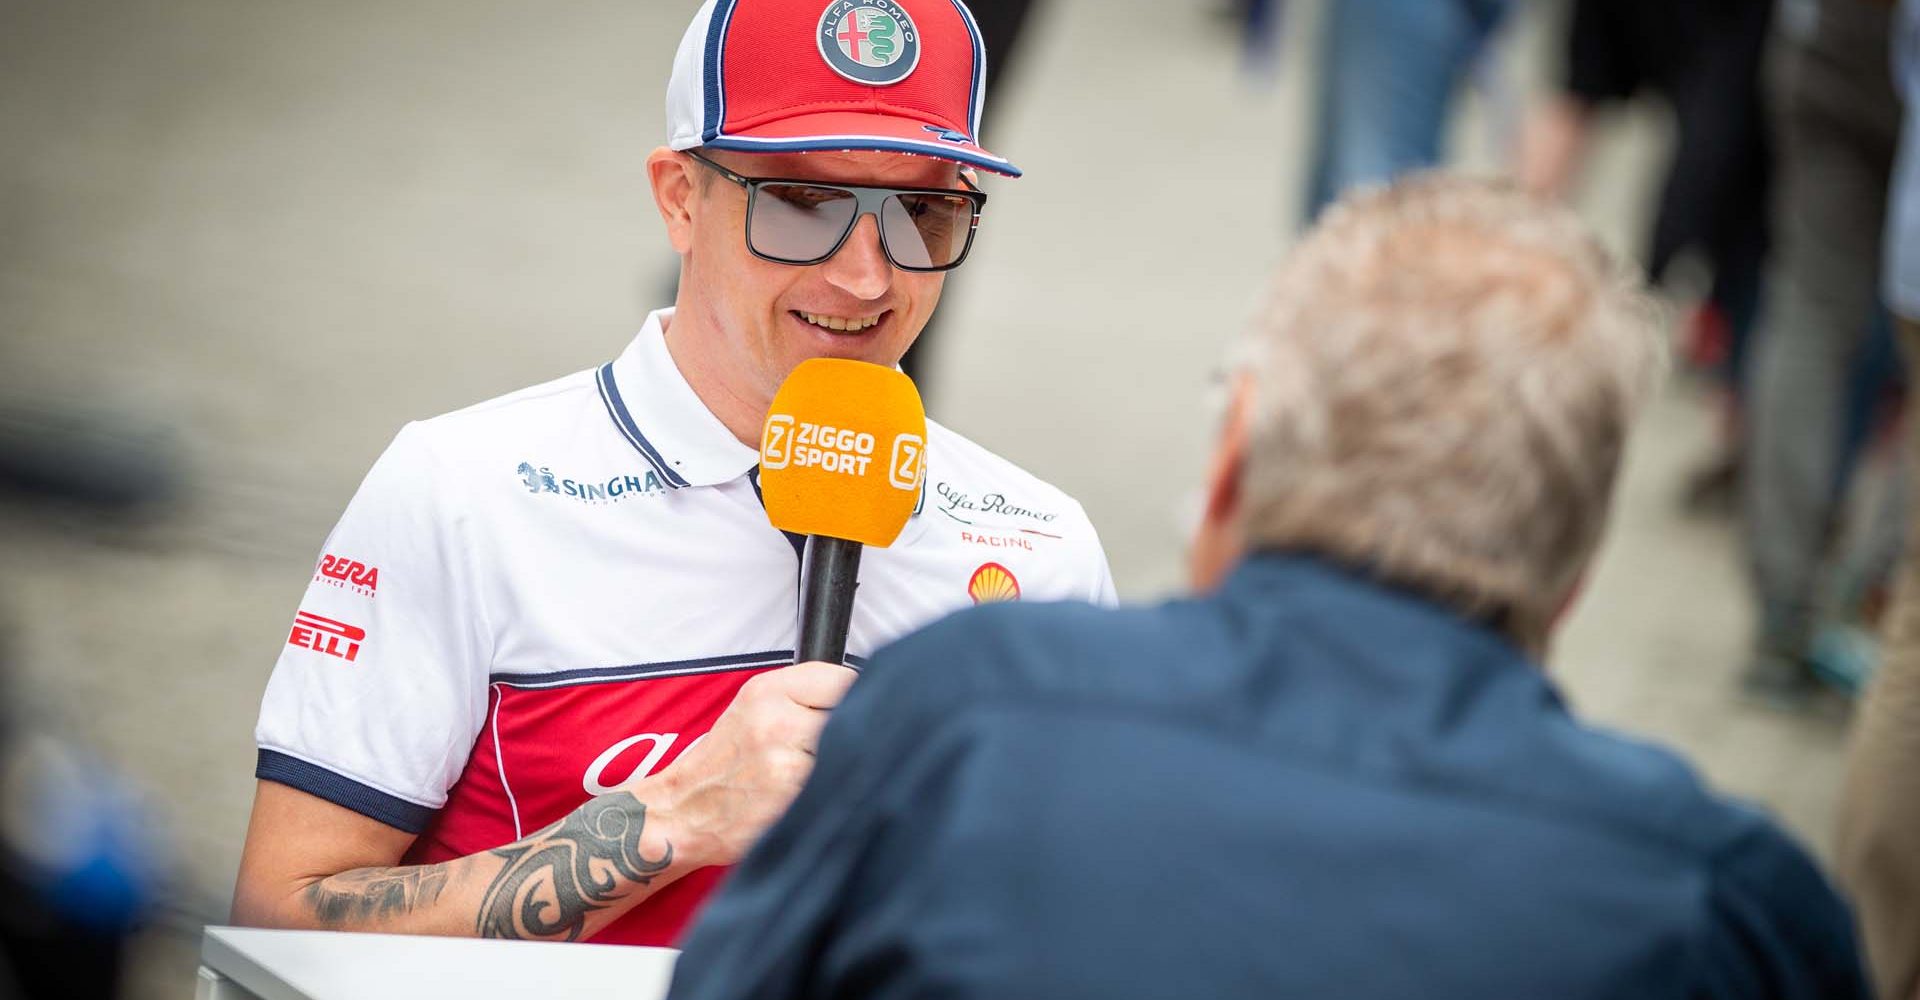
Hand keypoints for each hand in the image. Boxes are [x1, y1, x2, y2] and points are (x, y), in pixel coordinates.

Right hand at [637, 661, 856, 866]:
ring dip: (852, 765)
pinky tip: (822, 796)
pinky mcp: (792, 801)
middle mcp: (776, 721)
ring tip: (832, 774)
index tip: (866, 710)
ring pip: (851, 754)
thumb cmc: (724, 764)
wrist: (680, 812)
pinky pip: (839, 788)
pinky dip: (840, 792)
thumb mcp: (756, 710)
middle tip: (851, 748)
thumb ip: (805, 698)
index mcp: (767, 691)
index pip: (844, 679)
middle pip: (854, 716)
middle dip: (859, 734)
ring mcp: (785, 763)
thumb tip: (867, 698)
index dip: (861, 698)